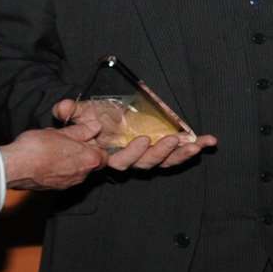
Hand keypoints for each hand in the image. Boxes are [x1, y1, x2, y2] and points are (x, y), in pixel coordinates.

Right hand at [0, 125, 105, 189]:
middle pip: (91, 163)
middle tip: (70, 140)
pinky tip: (48, 159)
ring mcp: (69, 183)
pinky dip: (60, 168)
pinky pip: (64, 176)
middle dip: (83, 152)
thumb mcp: (61, 132)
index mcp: (89, 160)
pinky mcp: (56, 187)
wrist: (14, 167)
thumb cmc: (36, 149)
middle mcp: (82, 175)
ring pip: (77, 170)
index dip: (98, 146)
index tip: (90, 138)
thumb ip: (81, 131)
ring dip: (71, 160)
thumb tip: (93, 127)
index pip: (105, 155)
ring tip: (56, 147)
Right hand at [52, 98, 216, 170]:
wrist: (93, 128)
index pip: (121, 160)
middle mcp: (129, 159)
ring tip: (199, 145)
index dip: (133, 153)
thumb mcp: (76, 116)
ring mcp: (145, 156)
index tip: (143, 139)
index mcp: (110, 154)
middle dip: (162, 153)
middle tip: (174, 139)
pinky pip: (175, 154)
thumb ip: (71, 113)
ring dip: (182, 154)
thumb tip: (63, 107)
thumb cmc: (87, 122)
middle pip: (147, 164)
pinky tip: (208, 141)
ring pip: (165, 162)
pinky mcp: (159, 151)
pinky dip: (192, 147)